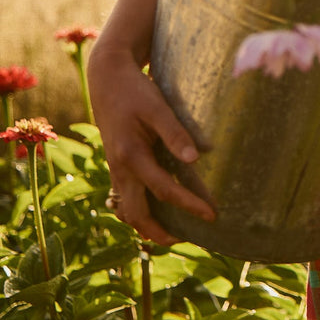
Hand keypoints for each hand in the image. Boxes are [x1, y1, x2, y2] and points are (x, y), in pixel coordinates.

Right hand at [88, 46, 215, 245]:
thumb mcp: (157, 106)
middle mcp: (120, 169)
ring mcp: (116, 169)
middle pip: (137, 215)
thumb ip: (174, 132)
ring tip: (171, 234)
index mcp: (131, 156)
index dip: (190, 205)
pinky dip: (139, 209)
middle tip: (186, 240)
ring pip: (127, 210)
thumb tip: (194, 159)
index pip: (165, 191)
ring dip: (146, 225)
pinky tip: (156, 210)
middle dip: (159, 232)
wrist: (107, 79)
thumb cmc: (135, 91)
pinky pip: (126, 197)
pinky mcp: (117, 164)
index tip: (212, 214)